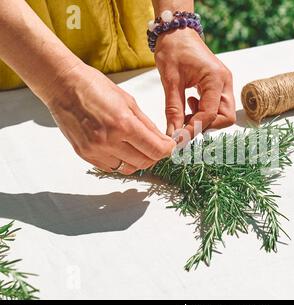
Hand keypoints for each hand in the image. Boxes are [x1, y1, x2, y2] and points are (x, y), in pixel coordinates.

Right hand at [42, 63, 175, 174]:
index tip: (170, 146)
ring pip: (128, 168)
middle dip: (155, 156)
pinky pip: (110, 167)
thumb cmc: (94, 87)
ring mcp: (95, 150)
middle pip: (144, 162)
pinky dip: (120, 161)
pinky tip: (121, 149)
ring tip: (138, 147)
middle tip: (157, 147)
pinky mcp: (85, 154)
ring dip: (138, 161)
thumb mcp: (129, 102)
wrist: (62, 85)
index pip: (155, 149)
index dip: (167, 150)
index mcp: (123, 124)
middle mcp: (108, 141)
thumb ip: (147, 124)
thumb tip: (162, 140)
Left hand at [155, 28, 235, 138]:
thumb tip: (173, 134)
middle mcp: (225, 82)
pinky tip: (190, 104)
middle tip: (185, 125)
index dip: (195, 128)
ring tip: (185, 112)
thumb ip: (173, 109)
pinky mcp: (218, 86)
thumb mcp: (170, 80)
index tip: (179, 137)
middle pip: (226, 117)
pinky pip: (217, 107)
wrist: (176, 32)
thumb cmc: (173, 48)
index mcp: (216, 78)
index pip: (211, 114)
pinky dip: (204, 112)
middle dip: (206, 126)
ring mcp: (224, 84)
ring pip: (223, 114)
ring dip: (205, 120)